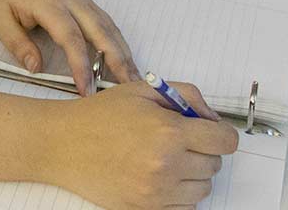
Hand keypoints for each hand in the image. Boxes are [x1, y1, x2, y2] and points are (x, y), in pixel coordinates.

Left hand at [0, 0, 137, 93]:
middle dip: (118, 61)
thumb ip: (18, 44)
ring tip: (135, 80)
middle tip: (130, 88)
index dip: (81, 65)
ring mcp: (82, 0)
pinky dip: (119, 44)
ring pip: (110, 28)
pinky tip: (125, 62)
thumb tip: (36, 69)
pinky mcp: (85, 3)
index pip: (71, 38)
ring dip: (124, 54)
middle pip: (101, 31)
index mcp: (50, 4)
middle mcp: (72, 0)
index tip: (87, 90)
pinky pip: (107, 24)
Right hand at [44, 82, 238, 208]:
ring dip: (192, 174)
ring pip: (203, 189)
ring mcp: (157, 192)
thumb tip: (211, 118)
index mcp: (169, 131)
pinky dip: (179, 194)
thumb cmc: (98, 116)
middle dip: (202, 150)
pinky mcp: (147, 209)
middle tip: (179, 140)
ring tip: (166, 159)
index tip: (211, 131)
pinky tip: (159, 177)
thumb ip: (186, 96)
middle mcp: (167, 164)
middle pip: (215, 165)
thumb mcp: (143, 90)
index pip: (225, 140)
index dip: (220, 132)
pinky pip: (185, 207)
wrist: (62, 144)